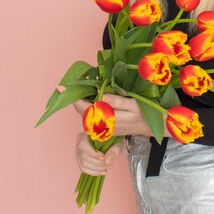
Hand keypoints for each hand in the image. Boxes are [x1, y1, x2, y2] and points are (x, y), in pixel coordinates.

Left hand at [56, 85, 170, 137]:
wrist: (152, 127)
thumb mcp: (133, 104)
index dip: (72, 98)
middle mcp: (103, 125)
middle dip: (73, 99)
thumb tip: (102, 96)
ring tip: (74, 89)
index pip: (85, 108)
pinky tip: (89, 97)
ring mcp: (104, 128)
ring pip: (87, 115)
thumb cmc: (144, 113)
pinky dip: (88, 107)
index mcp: (107, 119)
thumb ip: (118, 101)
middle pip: (82, 112)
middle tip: (63, 86)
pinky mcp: (107, 127)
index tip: (61, 87)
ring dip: (80, 103)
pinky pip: (93, 117)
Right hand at [75, 131, 125, 175]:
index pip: (83, 144)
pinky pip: (83, 168)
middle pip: (83, 156)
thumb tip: (107, 160)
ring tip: (108, 167)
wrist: (114, 142)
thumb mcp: (118, 142)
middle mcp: (79, 142)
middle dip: (97, 163)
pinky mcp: (81, 160)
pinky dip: (93, 172)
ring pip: (83, 163)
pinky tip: (102, 172)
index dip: (92, 153)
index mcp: (86, 133)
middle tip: (109, 164)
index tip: (103, 157)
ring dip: (96, 168)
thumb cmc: (115, 140)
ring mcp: (79, 152)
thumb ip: (114, 150)